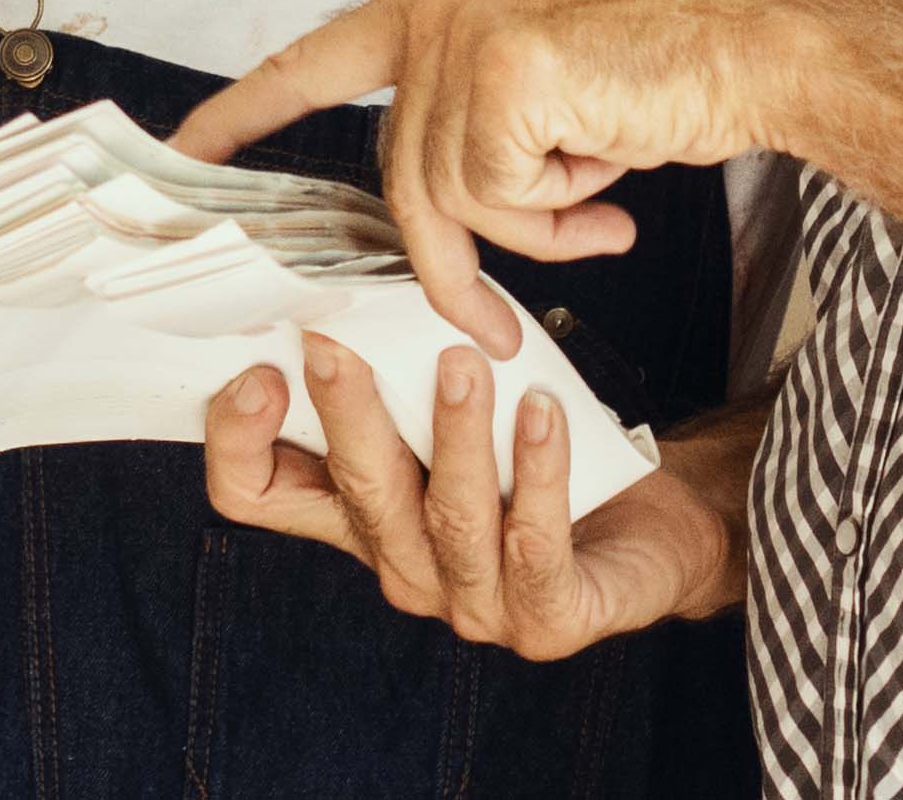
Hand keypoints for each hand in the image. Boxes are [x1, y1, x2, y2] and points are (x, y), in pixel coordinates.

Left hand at [175, 0, 842, 352]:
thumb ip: (479, 130)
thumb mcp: (548, 99)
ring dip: (532, 232)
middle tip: (503, 328)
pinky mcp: (501, 72)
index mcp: (438, 6)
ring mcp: (464, 35)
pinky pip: (497, 199)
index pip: (314, 63)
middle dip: (460, 260)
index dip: (246, 110)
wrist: (762, 42)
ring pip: (450, 198)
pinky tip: (614, 168)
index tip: (183, 148)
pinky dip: (558, 216)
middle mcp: (437, 11)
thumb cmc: (673, 72)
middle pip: (403, 178)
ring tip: (604, 205)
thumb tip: (437, 228)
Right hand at [196, 332, 731, 659]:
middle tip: (337, 345)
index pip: (259, 495)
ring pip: (448, 518)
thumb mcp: (459, 413)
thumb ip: (402, 373)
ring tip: (462, 364)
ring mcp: (475, 605)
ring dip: (453, 436)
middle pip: (358, 494)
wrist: (662, 533)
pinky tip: (542, 412)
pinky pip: (537, 543)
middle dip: (347, 415)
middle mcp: (405, 569)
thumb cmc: (547, 464)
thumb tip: (351, 282)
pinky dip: (539, 472)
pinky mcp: (550, 619)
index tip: (258, 368)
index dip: (239, 440)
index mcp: (364, 520)